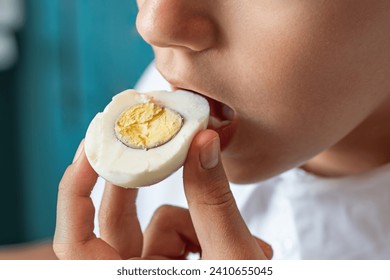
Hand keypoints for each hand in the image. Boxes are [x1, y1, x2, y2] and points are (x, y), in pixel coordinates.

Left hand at [53, 132, 271, 258]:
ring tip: (236, 240)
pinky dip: (202, 232)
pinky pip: (177, 234)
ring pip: (157, 224)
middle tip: (154, 146)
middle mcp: (131, 278)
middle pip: (116, 221)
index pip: (74, 242)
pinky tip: (235, 247)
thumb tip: (203, 141)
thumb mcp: (229, 255)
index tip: (91, 149)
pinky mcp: (170, 268)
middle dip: (139, 182)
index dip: (73, 193)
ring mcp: (150, 274)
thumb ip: (212, 201)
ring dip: (193, 221)